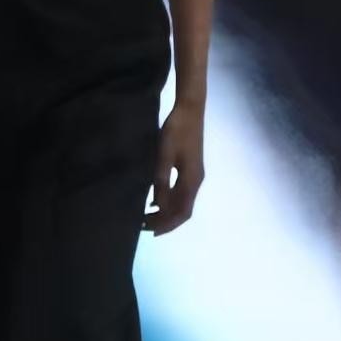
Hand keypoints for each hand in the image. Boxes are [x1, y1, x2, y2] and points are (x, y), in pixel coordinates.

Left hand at [147, 99, 206, 234]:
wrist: (190, 109)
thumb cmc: (176, 130)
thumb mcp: (165, 155)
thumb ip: (162, 180)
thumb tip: (158, 205)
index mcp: (191, 180)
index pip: (182, 212)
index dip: (167, 224)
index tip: (150, 231)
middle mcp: (196, 181)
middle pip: (183, 210)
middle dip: (165, 221)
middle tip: (144, 225)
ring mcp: (195, 175)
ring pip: (183, 202)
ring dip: (167, 212)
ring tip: (148, 216)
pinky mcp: (191, 168)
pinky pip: (182, 192)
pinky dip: (170, 201)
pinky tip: (156, 200)